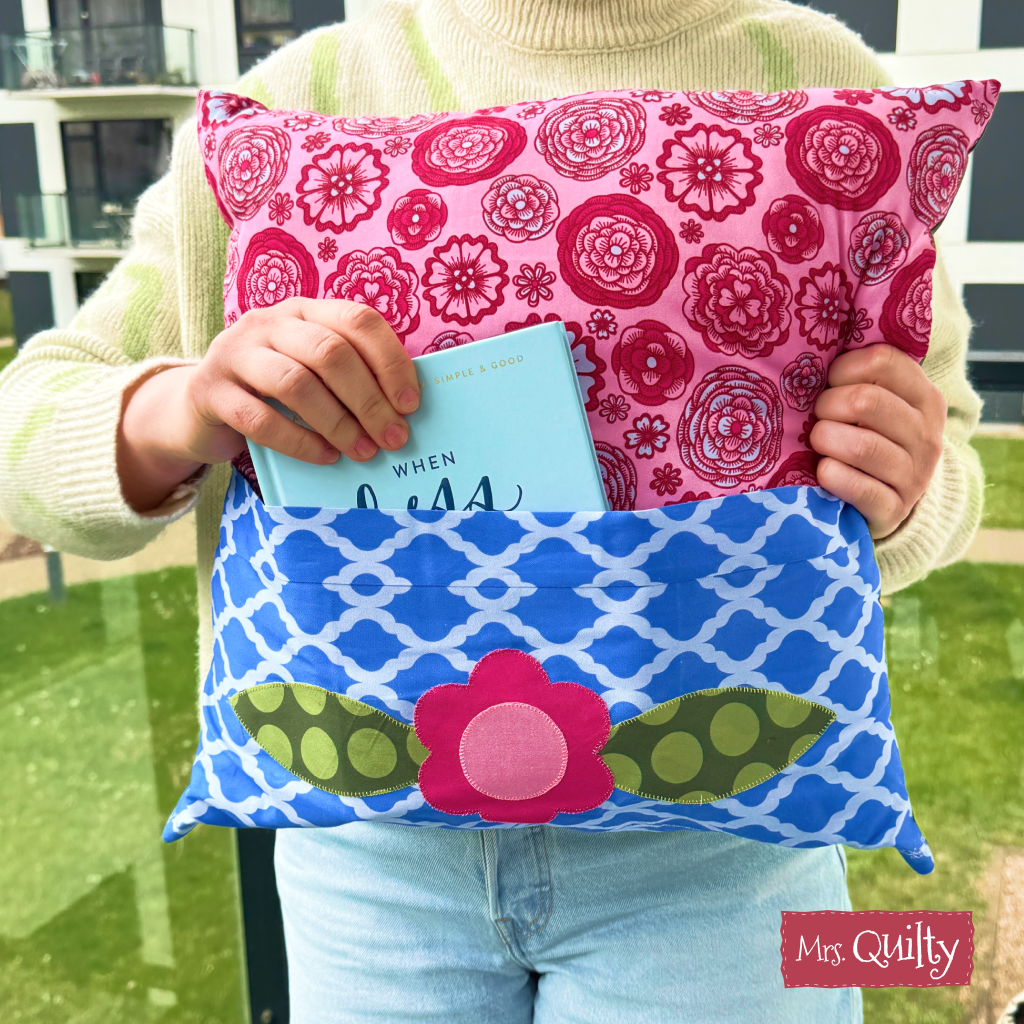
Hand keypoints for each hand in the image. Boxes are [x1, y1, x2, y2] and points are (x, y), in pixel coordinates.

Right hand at [117, 299, 418, 511]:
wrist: (196, 411)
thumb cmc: (271, 393)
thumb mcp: (311, 373)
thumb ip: (349, 377)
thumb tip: (402, 410)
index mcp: (305, 312)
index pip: (358, 320)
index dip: (390, 361)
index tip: (410, 404)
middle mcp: (269, 323)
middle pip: (330, 353)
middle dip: (369, 400)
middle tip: (393, 437)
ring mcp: (235, 354)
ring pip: (296, 383)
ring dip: (338, 423)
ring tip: (364, 452)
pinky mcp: (210, 391)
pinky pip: (260, 418)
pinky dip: (299, 441)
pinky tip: (325, 457)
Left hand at [811, 344, 945, 539]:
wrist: (888, 503)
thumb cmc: (870, 439)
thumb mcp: (879, 406)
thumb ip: (862, 378)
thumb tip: (817, 351)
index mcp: (925, 398)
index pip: (882, 360)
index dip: (843, 368)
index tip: (830, 382)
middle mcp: (927, 435)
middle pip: (865, 401)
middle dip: (827, 405)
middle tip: (819, 416)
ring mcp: (915, 475)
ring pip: (861, 445)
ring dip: (825, 439)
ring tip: (818, 441)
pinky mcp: (894, 509)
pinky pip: (858, 488)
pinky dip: (831, 475)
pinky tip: (824, 471)